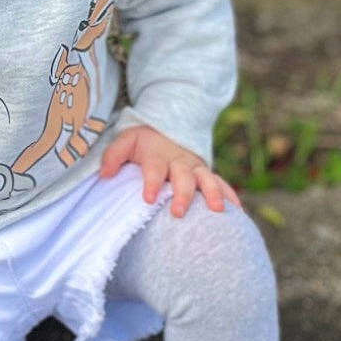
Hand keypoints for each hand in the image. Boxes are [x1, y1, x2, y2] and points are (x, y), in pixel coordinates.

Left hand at [98, 125, 241, 216]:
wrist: (168, 128)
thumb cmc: (143, 143)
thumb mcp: (126, 142)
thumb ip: (113, 156)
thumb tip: (104, 173)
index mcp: (158, 155)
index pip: (154, 168)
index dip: (152, 182)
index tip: (149, 198)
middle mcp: (179, 162)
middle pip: (183, 177)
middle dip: (182, 194)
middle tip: (178, 213)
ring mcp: (195, 168)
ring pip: (207, 179)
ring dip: (212, 194)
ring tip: (216, 210)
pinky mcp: (206, 174)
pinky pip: (221, 183)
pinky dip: (229, 195)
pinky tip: (237, 211)